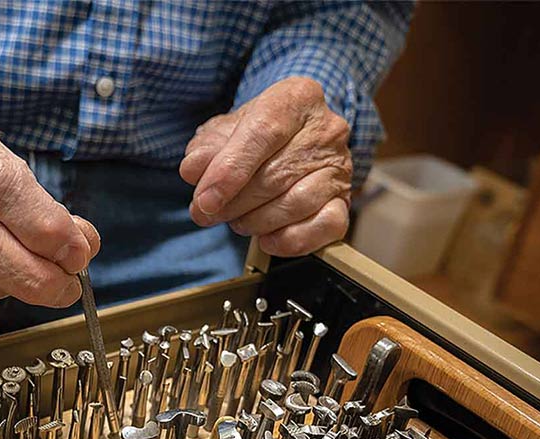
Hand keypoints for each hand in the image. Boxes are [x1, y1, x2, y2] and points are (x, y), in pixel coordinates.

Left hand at [180, 77, 351, 256]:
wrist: (292, 139)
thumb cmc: (257, 135)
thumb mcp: (225, 131)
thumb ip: (206, 148)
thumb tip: (194, 170)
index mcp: (297, 97)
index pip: (264, 132)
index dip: (230, 170)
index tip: (205, 199)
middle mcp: (326, 129)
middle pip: (276, 173)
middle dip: (234, 203)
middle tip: (207, 214)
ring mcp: (339, 166)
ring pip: (296, 203)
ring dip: (256, 221)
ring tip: (237, 221)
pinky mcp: (345, 200)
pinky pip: (324, 227)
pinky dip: (290, 240)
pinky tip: (267, 239)